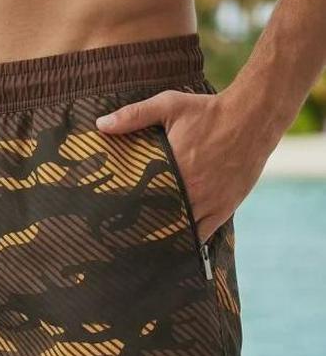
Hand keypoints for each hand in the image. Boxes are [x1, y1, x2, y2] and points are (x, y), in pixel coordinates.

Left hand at [95, 89, 268, 243]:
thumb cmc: (209, 111)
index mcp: (173, 170)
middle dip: (141, 231)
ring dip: (164, 239)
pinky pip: (202, 235)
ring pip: (180, 233)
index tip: (110, 223)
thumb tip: (101, 124)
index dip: (126, 215)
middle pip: (159, 222)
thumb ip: (134, 115)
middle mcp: (191, 191)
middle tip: (122, 241)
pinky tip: (174, 248)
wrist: (253, 117)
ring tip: (143, 250)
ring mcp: (208, 203)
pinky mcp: (224, 209)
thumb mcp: (169, 105)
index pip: (141, 202)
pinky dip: (187, 242)